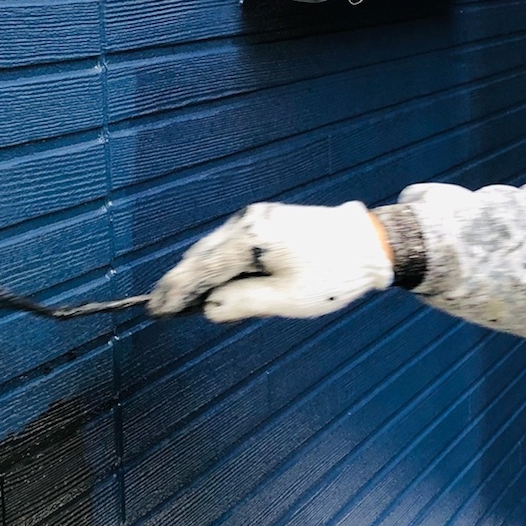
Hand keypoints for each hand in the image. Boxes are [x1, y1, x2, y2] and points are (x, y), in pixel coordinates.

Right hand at [147, 201, 394, 321]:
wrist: (370, 243)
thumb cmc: (332, 276)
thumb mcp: (286, 300)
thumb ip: (240, 303)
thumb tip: (206, 308)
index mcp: (249, 239)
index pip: (199, 269)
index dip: (174, 292)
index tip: (155, 310)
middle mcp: (247, 220)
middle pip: (201, 255)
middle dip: (183, 283)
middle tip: (165, 310)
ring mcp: (257, 215)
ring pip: (215, 248)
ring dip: (201, 273)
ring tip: (188, 301)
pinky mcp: (268, 218)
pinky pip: (232, 242)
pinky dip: (220, 262)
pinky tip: (219, 281)